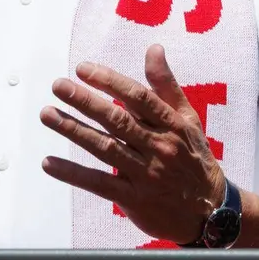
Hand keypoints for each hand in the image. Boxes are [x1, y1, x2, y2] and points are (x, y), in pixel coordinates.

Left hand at [39, 45, 225, 244]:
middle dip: (86, 101)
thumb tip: (154, 48)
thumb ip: (166, 85)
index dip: (110, 82)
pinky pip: (99, 184)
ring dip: (74, 131)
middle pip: (118, 121)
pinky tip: (49, 163)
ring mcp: (146, 174)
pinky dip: (73, 174)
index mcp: (171, 124)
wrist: (211, 211)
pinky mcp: (134, 199)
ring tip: (47, 115)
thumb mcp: (188, 119)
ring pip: (105, 148)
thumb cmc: (194, 157)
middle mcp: (158, 147)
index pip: (138, 98)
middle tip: (58, 86)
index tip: (82, 69)